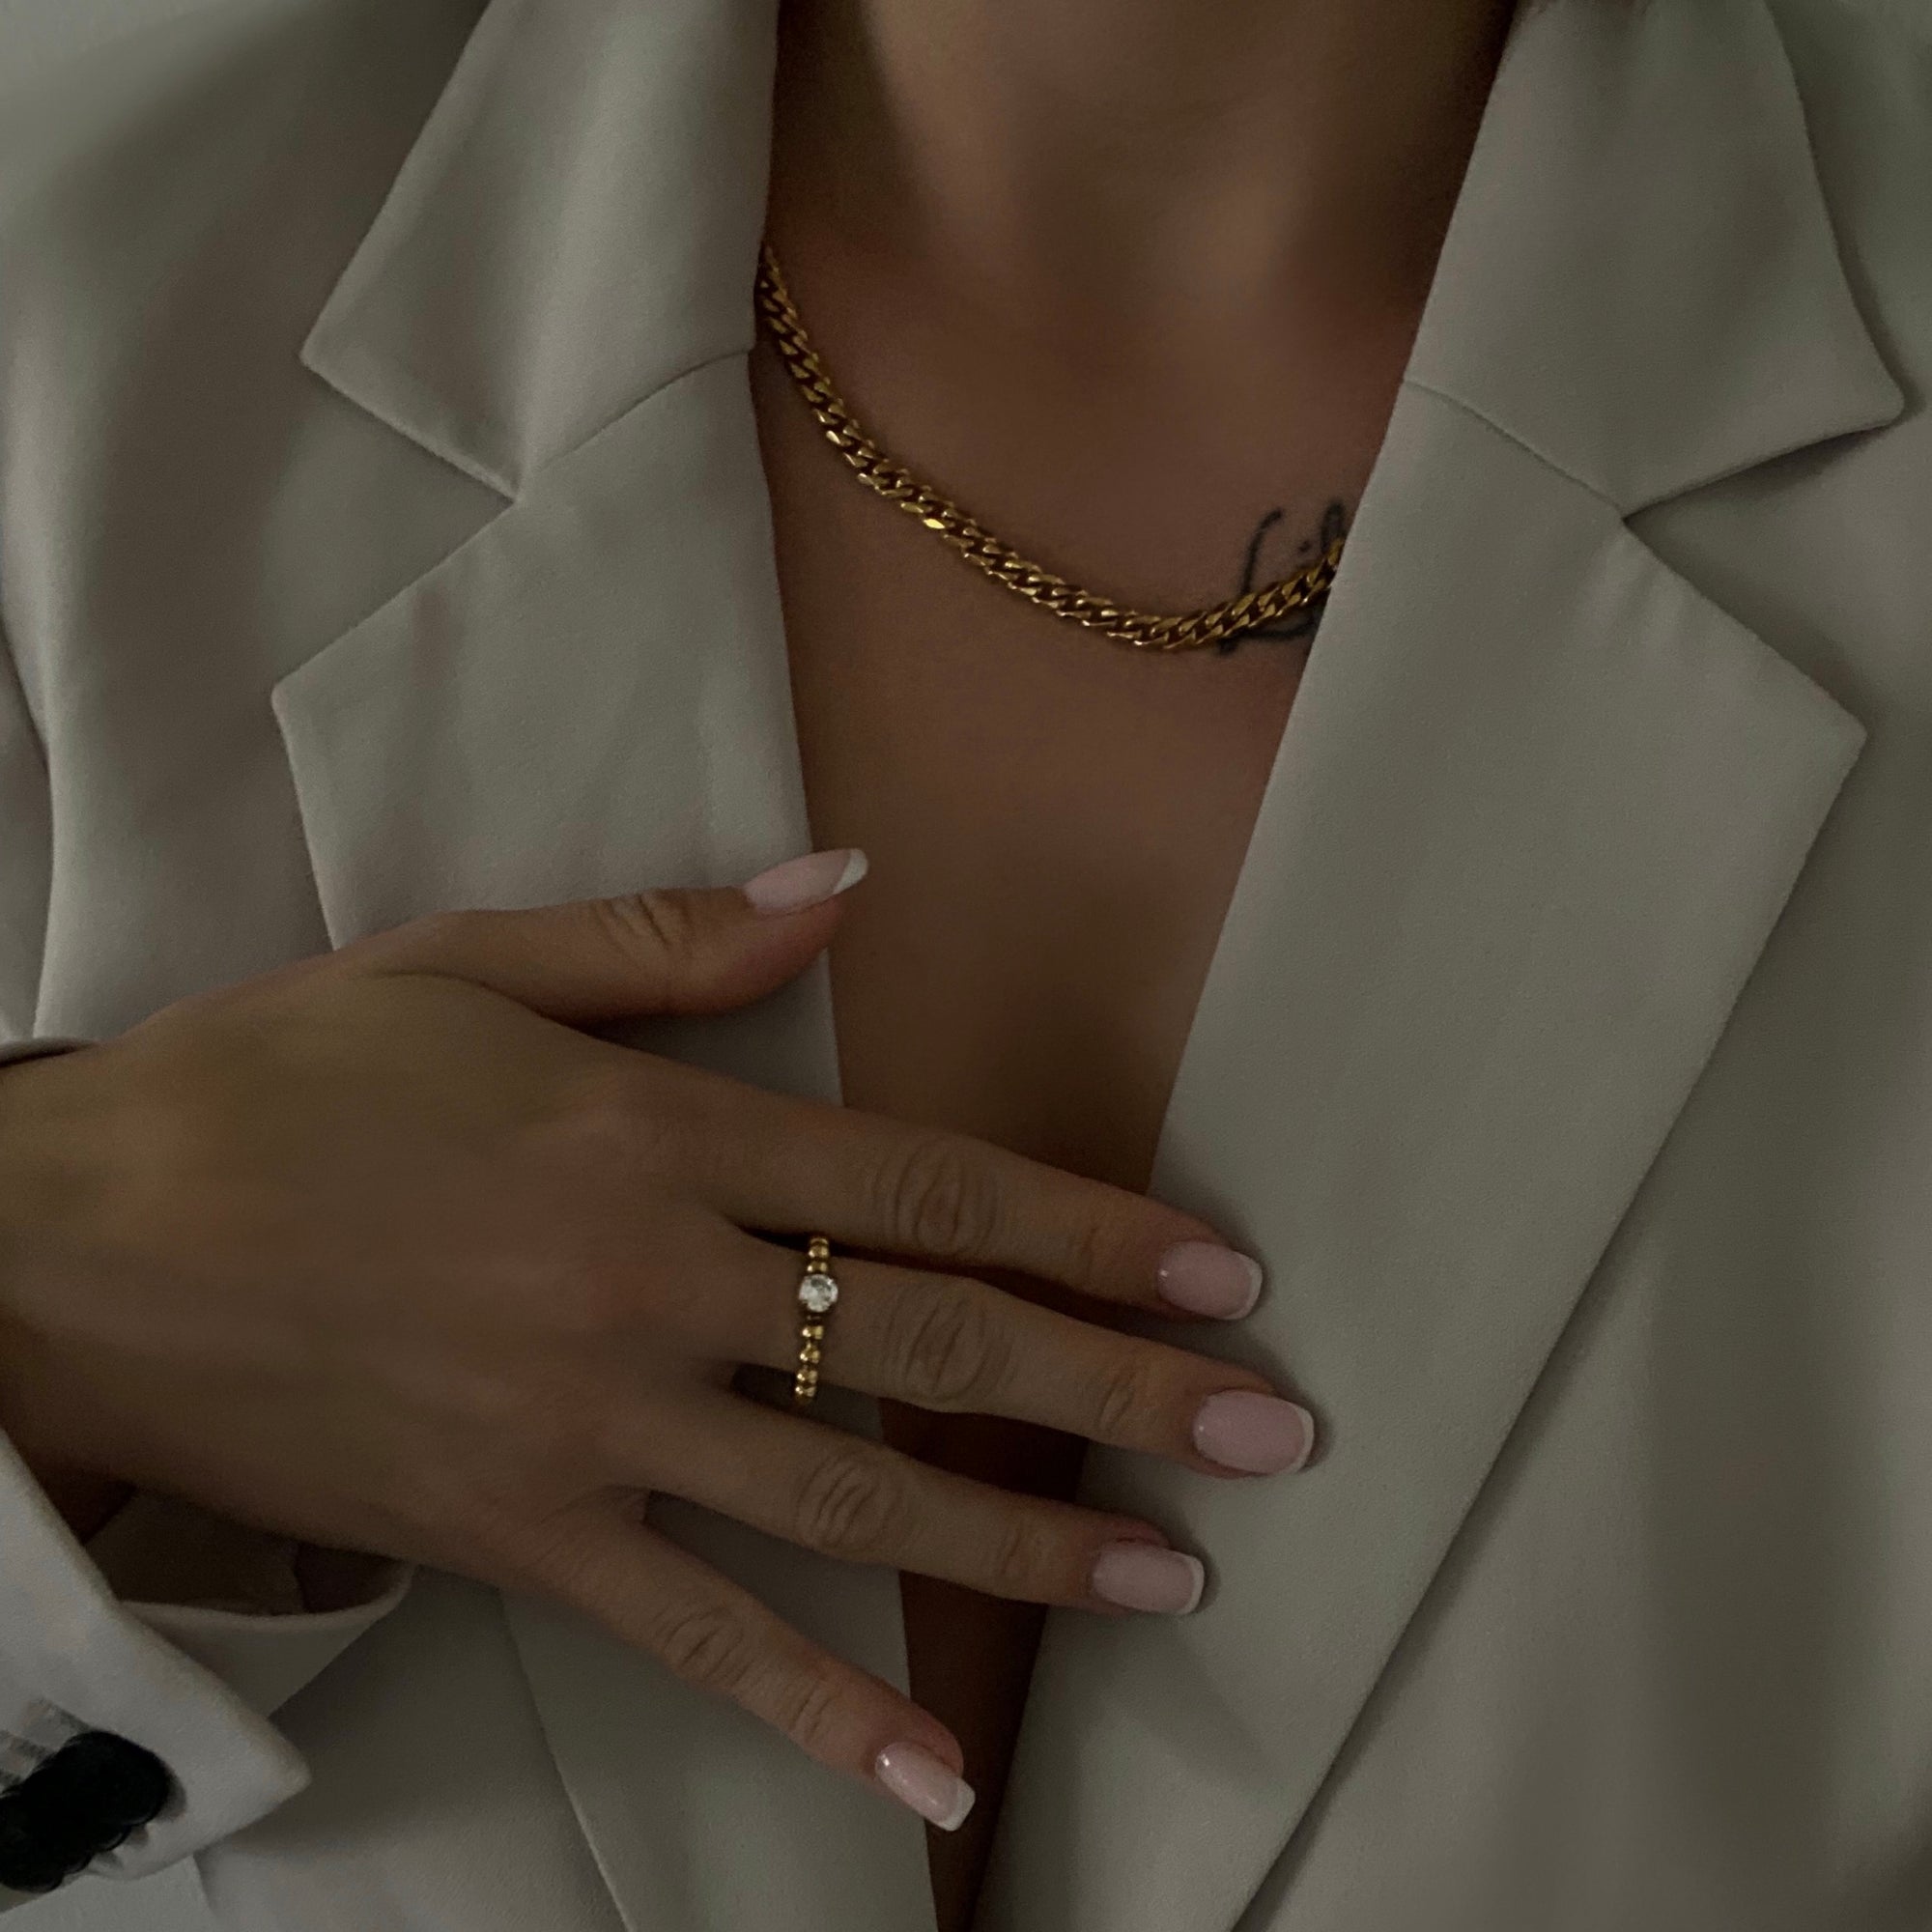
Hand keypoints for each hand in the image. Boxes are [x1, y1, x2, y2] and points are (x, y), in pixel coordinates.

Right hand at [0, 849, 1313, 1828]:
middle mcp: (654, 1288)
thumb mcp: (468, 963)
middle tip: (1272, 1434)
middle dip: (1116, 1391)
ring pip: (853, 1500)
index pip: (927, 1184)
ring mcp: (594, 1428)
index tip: (1216, 1273)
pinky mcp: (523, 1537)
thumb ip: (675, 941)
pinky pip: (699, 1637)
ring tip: (1176, 1576)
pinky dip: (820, 1709)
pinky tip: (936, 1778)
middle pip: (929, 1346)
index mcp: (657, 1137)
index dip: (1085, 1229)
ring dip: (1026, 1545)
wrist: (81, 1242)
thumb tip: (848, 883)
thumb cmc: (282, 1082)